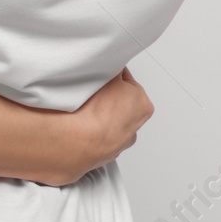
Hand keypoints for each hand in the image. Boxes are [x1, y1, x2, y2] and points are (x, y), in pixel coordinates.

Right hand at [60, 66, 152, 185]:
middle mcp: (134, 128)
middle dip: (107, 98)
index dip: (112, 76)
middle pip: (119, 104)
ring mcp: (117, 145)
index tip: (101, 75)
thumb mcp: (110, 75)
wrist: (77, 140)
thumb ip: (114, 70)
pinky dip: (88, 132)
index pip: (127, 83)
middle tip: (91, 92)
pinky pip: (94, 138)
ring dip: (97, 117)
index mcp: (143, 106)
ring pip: (107, 123)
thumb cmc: (97, 110)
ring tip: (82, 110)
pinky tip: (78, 125)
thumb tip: (112, 65)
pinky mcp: (100, 156)